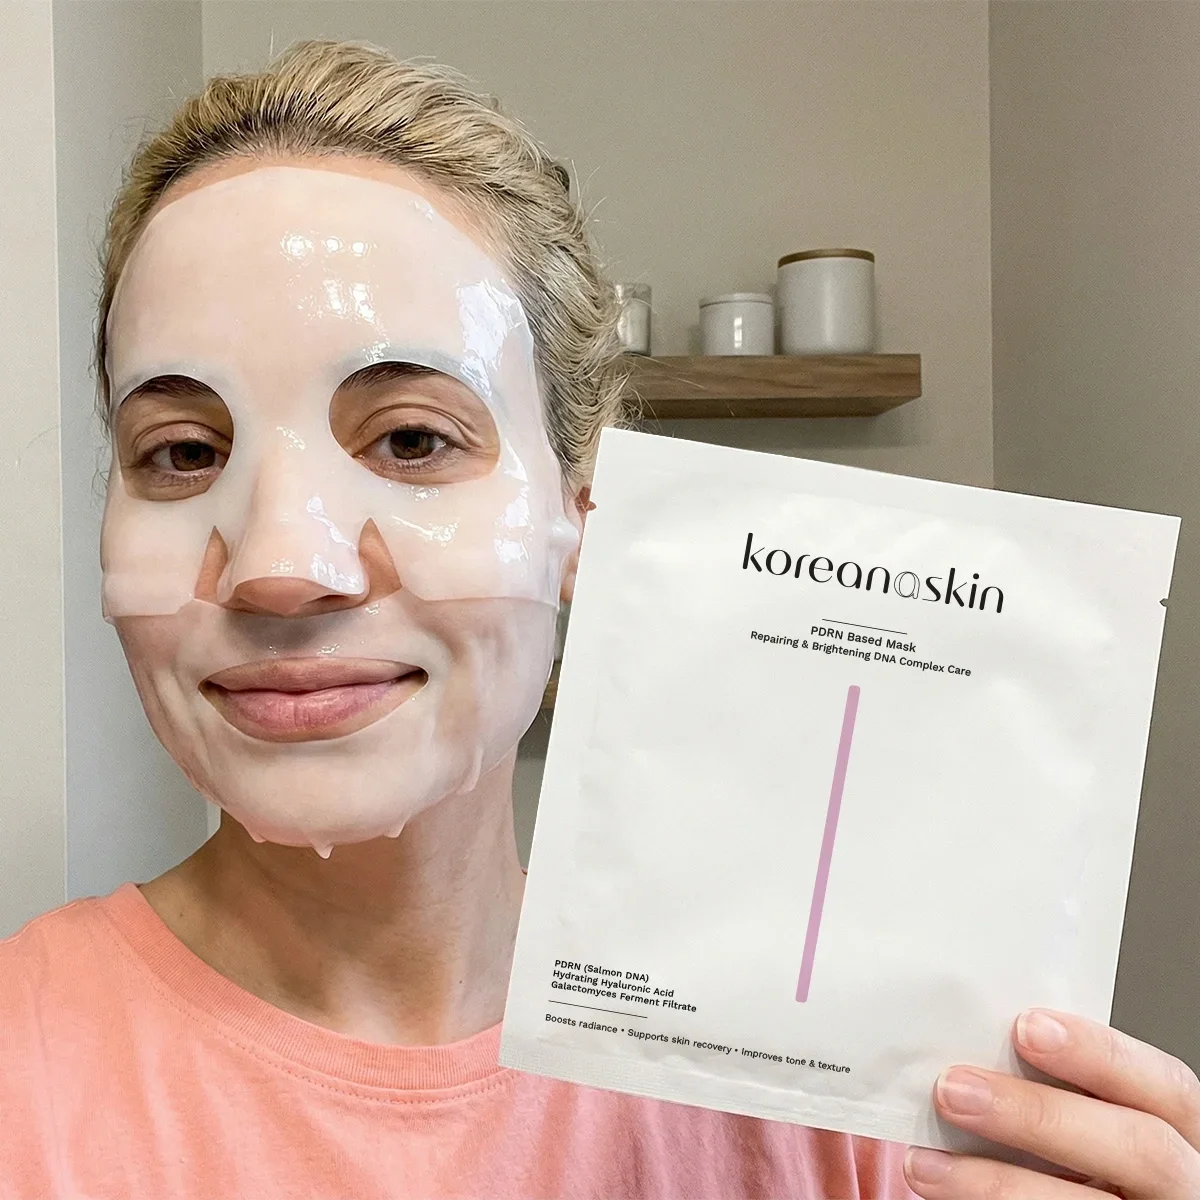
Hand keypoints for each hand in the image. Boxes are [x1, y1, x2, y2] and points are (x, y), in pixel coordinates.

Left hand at [903, 1010, 1199, 1197]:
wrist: (1082, 1198)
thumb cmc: (1087, 1151)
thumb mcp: (1101, 1117)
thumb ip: (1067, 1086)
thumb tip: (976, 1043)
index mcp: (1182, 1131)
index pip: (1166, 1085)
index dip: (1098, 1052)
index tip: (1025, 1026)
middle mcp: (1180, 1185)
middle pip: (1137, 1148)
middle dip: (1038, 1114)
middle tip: (953, 1089)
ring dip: (995, 1182)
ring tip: (923, 1163)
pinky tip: (944, 1194)